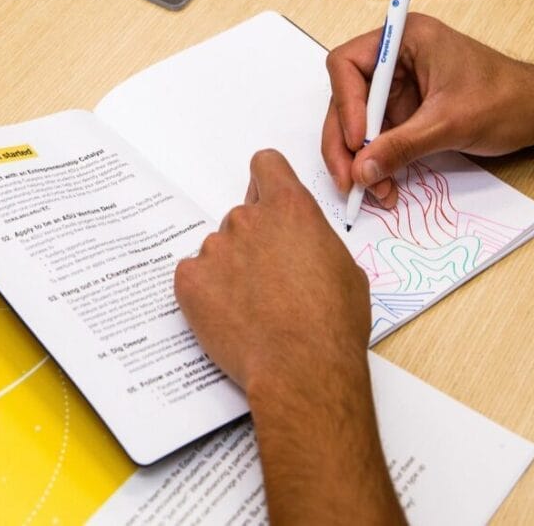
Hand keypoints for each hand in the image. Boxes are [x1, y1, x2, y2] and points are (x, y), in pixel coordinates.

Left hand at [174, 149, 403, 523]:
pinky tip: (229, 317)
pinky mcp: (189, 280)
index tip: (267, 202)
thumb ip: (314, 241)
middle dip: (252, 242)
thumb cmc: (333, 325)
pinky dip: (205, 293)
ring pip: (218, 250)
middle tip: (269, 282)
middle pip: (242, 216)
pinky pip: (193, 276)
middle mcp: (247, 219)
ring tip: (252, 309)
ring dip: (229, 271)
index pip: (265, 165)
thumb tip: (302, 247)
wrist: (301, 368)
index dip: (267, 183)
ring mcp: (215, 248)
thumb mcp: (345, 268)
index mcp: (290, 208)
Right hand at [322, 13, 533, 207]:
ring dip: (359, 160)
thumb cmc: (506, 99)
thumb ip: (402, 146)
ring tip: (372, 190)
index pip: (347, 65)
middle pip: (345, 99)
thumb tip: (362, 171)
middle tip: (348, 179)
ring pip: (356, 125)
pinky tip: (384, 186)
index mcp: (404, 40)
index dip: (345, 104)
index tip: (358, 141)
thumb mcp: (449, 123)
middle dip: (344, 142)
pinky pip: (377, 139)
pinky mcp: (404, 113)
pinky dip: (376, 164)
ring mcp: (398, 88)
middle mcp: (394, 60)